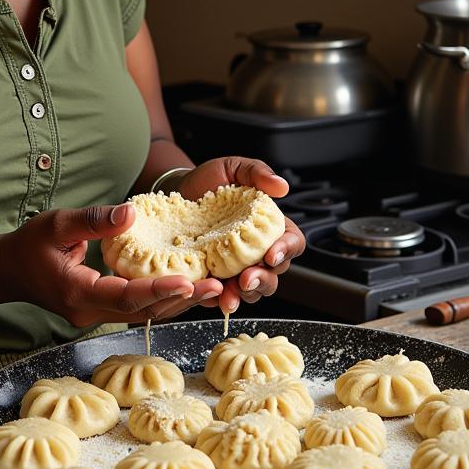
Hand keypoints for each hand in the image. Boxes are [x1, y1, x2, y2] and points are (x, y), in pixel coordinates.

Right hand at [0, 204, 222, 327]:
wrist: (7, 270)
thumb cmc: (29, 244)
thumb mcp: (57, 223)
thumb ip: (94, 221)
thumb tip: (132, 212)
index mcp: (77, 293)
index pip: (124, 297)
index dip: (158, 290)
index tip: (188, 280)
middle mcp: (89, 312)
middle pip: (141, 313)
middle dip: (180, 300)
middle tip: (216, 286)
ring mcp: (95, 315)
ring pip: (142, 315)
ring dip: (176, 302)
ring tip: (213, 288)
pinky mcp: (101, 310)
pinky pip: (136, 309)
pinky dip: (162, 300)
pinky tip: (187, 288)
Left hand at [174, 156, 304, 314]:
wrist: (177, 191)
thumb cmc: (209, 180)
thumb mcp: (234, 168)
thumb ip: (258, 172)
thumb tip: (281, 186)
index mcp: (269, 226)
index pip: (292, 242)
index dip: (286, 250)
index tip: (271, 254)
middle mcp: (257, 250)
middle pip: (274, 273)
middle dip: (263, 279)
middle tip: (246, 279)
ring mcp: (236, 266)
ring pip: (253, 290)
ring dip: (244, 295)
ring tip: (229, 295)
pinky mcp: (215, 277)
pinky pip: (222, 295)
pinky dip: (219, 300)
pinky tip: (211, 298)